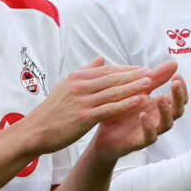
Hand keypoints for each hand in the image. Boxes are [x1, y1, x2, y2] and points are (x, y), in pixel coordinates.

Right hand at [23, 58, 155, 154]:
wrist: (35, 131)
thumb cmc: (52, 110)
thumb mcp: (66, 86)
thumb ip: (86, 72)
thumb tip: (101, 59)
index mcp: (78, 78)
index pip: (108, 70)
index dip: (128, 69)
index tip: (144, 69)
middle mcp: (81, 86)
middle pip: (114, 78)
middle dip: (135, 75)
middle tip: (154, 72)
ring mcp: (83, 101)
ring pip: (113, 91)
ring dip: (134, 86)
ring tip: (151, 83)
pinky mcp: (84, 117)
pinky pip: (108, 109)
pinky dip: (124, 103)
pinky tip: (138, 101)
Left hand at [90, 62, 186, 161]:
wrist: (104, 134)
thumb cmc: (122, 110)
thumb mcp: (137, 90)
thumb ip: (154, 78)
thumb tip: (173, 62)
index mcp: (158, 106)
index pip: (179, 98)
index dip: (182, 88)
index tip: (176, 75)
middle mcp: (158, 118)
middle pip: (178, 110)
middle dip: (179, 96)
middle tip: (175, 83)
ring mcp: (151, 130)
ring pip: (167, 124)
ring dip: (166, 111)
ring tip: (160, 97)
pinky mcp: (139, 141)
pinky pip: (150, 137)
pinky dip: (148, 126)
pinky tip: (142, 114)